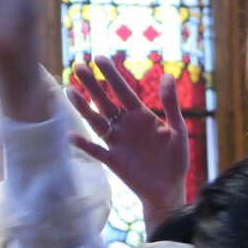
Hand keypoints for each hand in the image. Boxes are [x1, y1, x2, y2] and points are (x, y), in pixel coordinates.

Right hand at [65, 56, 188, 233]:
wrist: (169, 189)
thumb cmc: (175, 159)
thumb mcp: (177, 130)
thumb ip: (170, 104)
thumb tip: (168, 75)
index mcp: (141, 115)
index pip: (123, 91)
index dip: (112, 75)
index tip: (98, 58)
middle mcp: (125, 125)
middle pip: (105, 101)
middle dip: (92, 84)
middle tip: (78, 65)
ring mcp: (117, 142)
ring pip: (96, 121)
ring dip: (83, 107)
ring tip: (70, 90)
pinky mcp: (112, 161)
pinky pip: (95, 150)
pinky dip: (84, 144)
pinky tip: (71, 135)